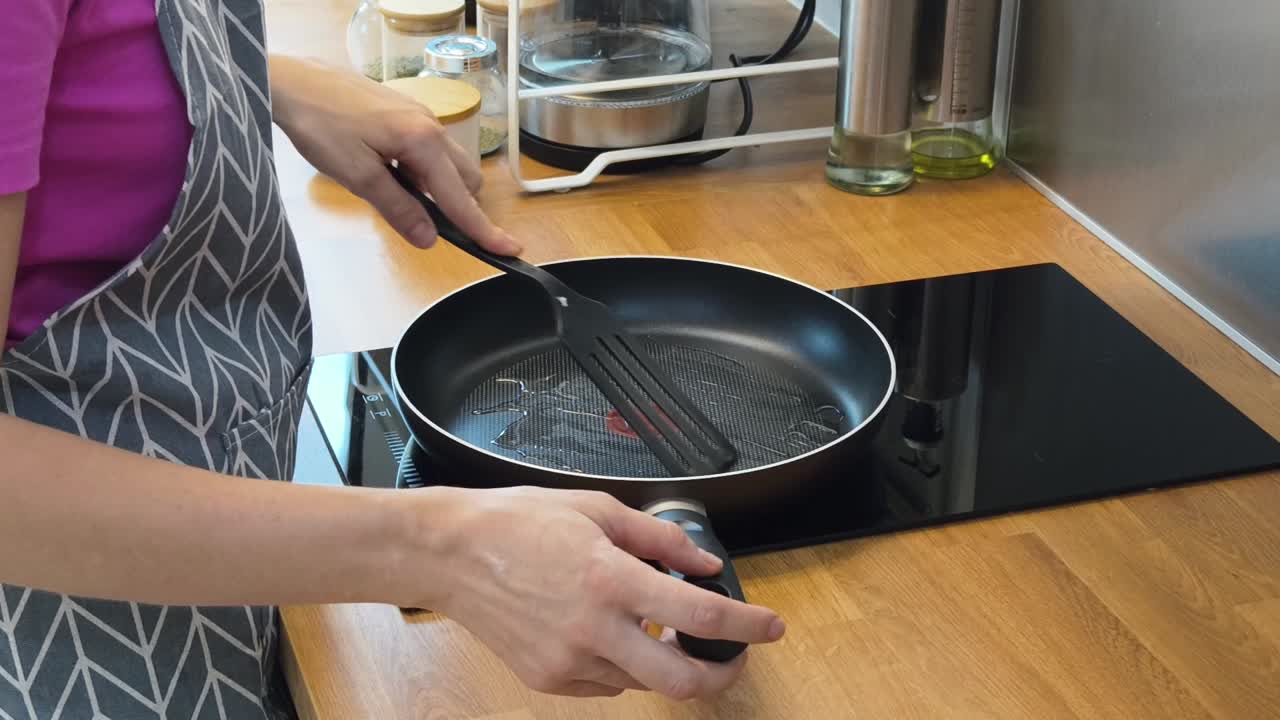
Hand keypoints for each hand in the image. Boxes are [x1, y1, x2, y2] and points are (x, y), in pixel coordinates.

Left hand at [268, 55, 519, 253]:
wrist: (292, 82)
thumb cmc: (320, 125)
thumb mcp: (358, 176)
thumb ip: (398, 208)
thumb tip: (429, 238)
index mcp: (423, 142)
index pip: (459, 198)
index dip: (482, 229)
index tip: (509, 250)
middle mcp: (431, 126)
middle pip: (465, 179)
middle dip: (459, 207)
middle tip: (429, 226)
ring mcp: (420, 116)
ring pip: (448, 164)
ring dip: (437, 188)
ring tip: (395, 194)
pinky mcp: (405, 113)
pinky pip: (429, 150)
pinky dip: (422, 171)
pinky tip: (389, 172)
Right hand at [416, 487, 784, 698]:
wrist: (450, 554)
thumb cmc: (517, 523)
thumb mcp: (598, 511)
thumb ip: (661, 540)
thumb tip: (704, 563)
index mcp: (608, 578)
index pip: (700, 617)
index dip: (748, 626)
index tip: (771, 626)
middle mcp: (592, 628)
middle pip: (681, 682)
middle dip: (722, 675)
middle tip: (734, 657)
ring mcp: (567, 661)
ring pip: (643, 682)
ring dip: (664, 661)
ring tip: (654, 625)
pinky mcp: (548, 679)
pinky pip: (606, 683)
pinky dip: (623, 663)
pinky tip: (609, 632)